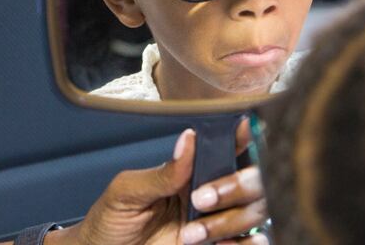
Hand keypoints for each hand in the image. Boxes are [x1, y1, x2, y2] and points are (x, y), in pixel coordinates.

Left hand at [44, 121, 268, 244]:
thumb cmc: (110, 222)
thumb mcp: (127, 192)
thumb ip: (162, 172)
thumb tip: (188, 139)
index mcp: (191, 173)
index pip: (226, 149)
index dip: (242, 138)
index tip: (247, 131)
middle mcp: (212, 195)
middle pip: (252, 180)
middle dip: (237, 187)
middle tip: (201, 201)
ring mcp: (217, 223)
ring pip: (255, 212)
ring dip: (230, 222)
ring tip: (191, 236)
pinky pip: (250, 243)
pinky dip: (246, 243)